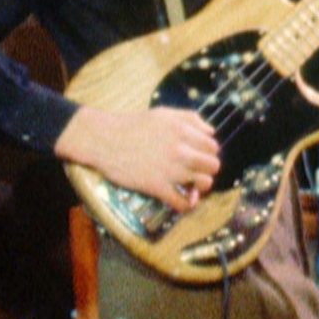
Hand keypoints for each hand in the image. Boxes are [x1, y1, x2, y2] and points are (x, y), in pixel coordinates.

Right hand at [55, 104, 221, 212]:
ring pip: (204, 183)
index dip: (208, 152)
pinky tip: (183, 200)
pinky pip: (183, 202)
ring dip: (201, 186)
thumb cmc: (134, 125)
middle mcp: (180, 150)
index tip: (200, 156)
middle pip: (213, 165)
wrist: (105, 140)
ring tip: (192, 185)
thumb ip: (190, 118)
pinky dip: (187, 204)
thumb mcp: (164, 113)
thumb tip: (211, 131)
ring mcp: (170, 170)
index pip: (213, 146)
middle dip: (207, 169)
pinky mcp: (157, 187)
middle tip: (196, 170)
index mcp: (183, 131)